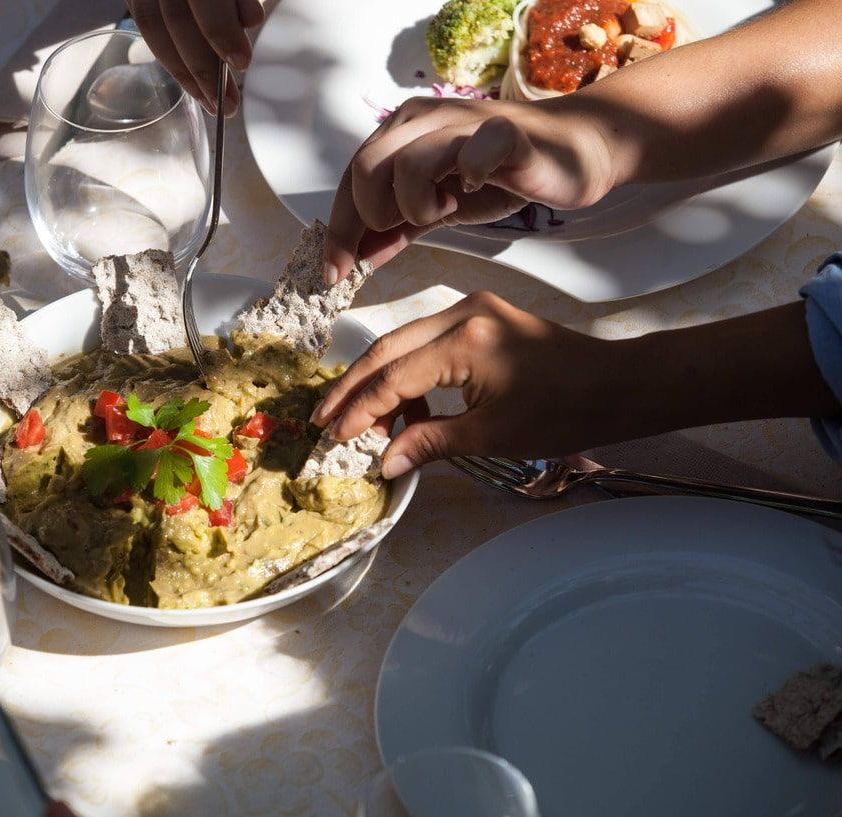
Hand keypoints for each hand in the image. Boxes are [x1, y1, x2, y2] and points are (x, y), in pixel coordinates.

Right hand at [127, 0, 265, 114]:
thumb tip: (251, 20)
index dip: (221, 31)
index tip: (242, 64)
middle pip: (173, 17)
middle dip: (201, 67)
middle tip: (227, 104)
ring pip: (151, 24)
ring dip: (180, 70)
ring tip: (207, 101)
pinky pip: (143, 19)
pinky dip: (167, 51)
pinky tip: (188, 75)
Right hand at [311, 292, 628, 476]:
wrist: (618, 385)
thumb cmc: (564, 412)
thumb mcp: (493, 435)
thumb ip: (430, 443)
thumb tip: (383, 462)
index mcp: (467, 342)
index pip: (394, 376)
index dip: (359, 410)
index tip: (334, 438)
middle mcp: (463, 313)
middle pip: (387, 348)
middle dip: (353, 387)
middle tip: (325, 420)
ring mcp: (472, 309)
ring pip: (403, 341)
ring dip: (379, 380)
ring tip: (363, 421)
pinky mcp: (480, 315)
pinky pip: (426, 340)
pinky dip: (408, 371)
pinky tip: (406, 406)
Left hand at [322, 96, 615, 281]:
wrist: (571, 152)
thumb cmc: (500, 175)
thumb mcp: (437, 208)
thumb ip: (396, 228)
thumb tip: (356, 258)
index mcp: (401, 132)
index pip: (351, 180)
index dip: (339, 230)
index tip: (335, 272)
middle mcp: (424, 119)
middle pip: (366, 169)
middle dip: (377, 215)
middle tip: (411, 226)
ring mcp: (463, 122)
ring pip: (407, 165)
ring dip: (418, 205)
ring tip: (446, 208)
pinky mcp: (504, 133)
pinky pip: (472, 152)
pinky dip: (467, 176)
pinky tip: (475, 188)